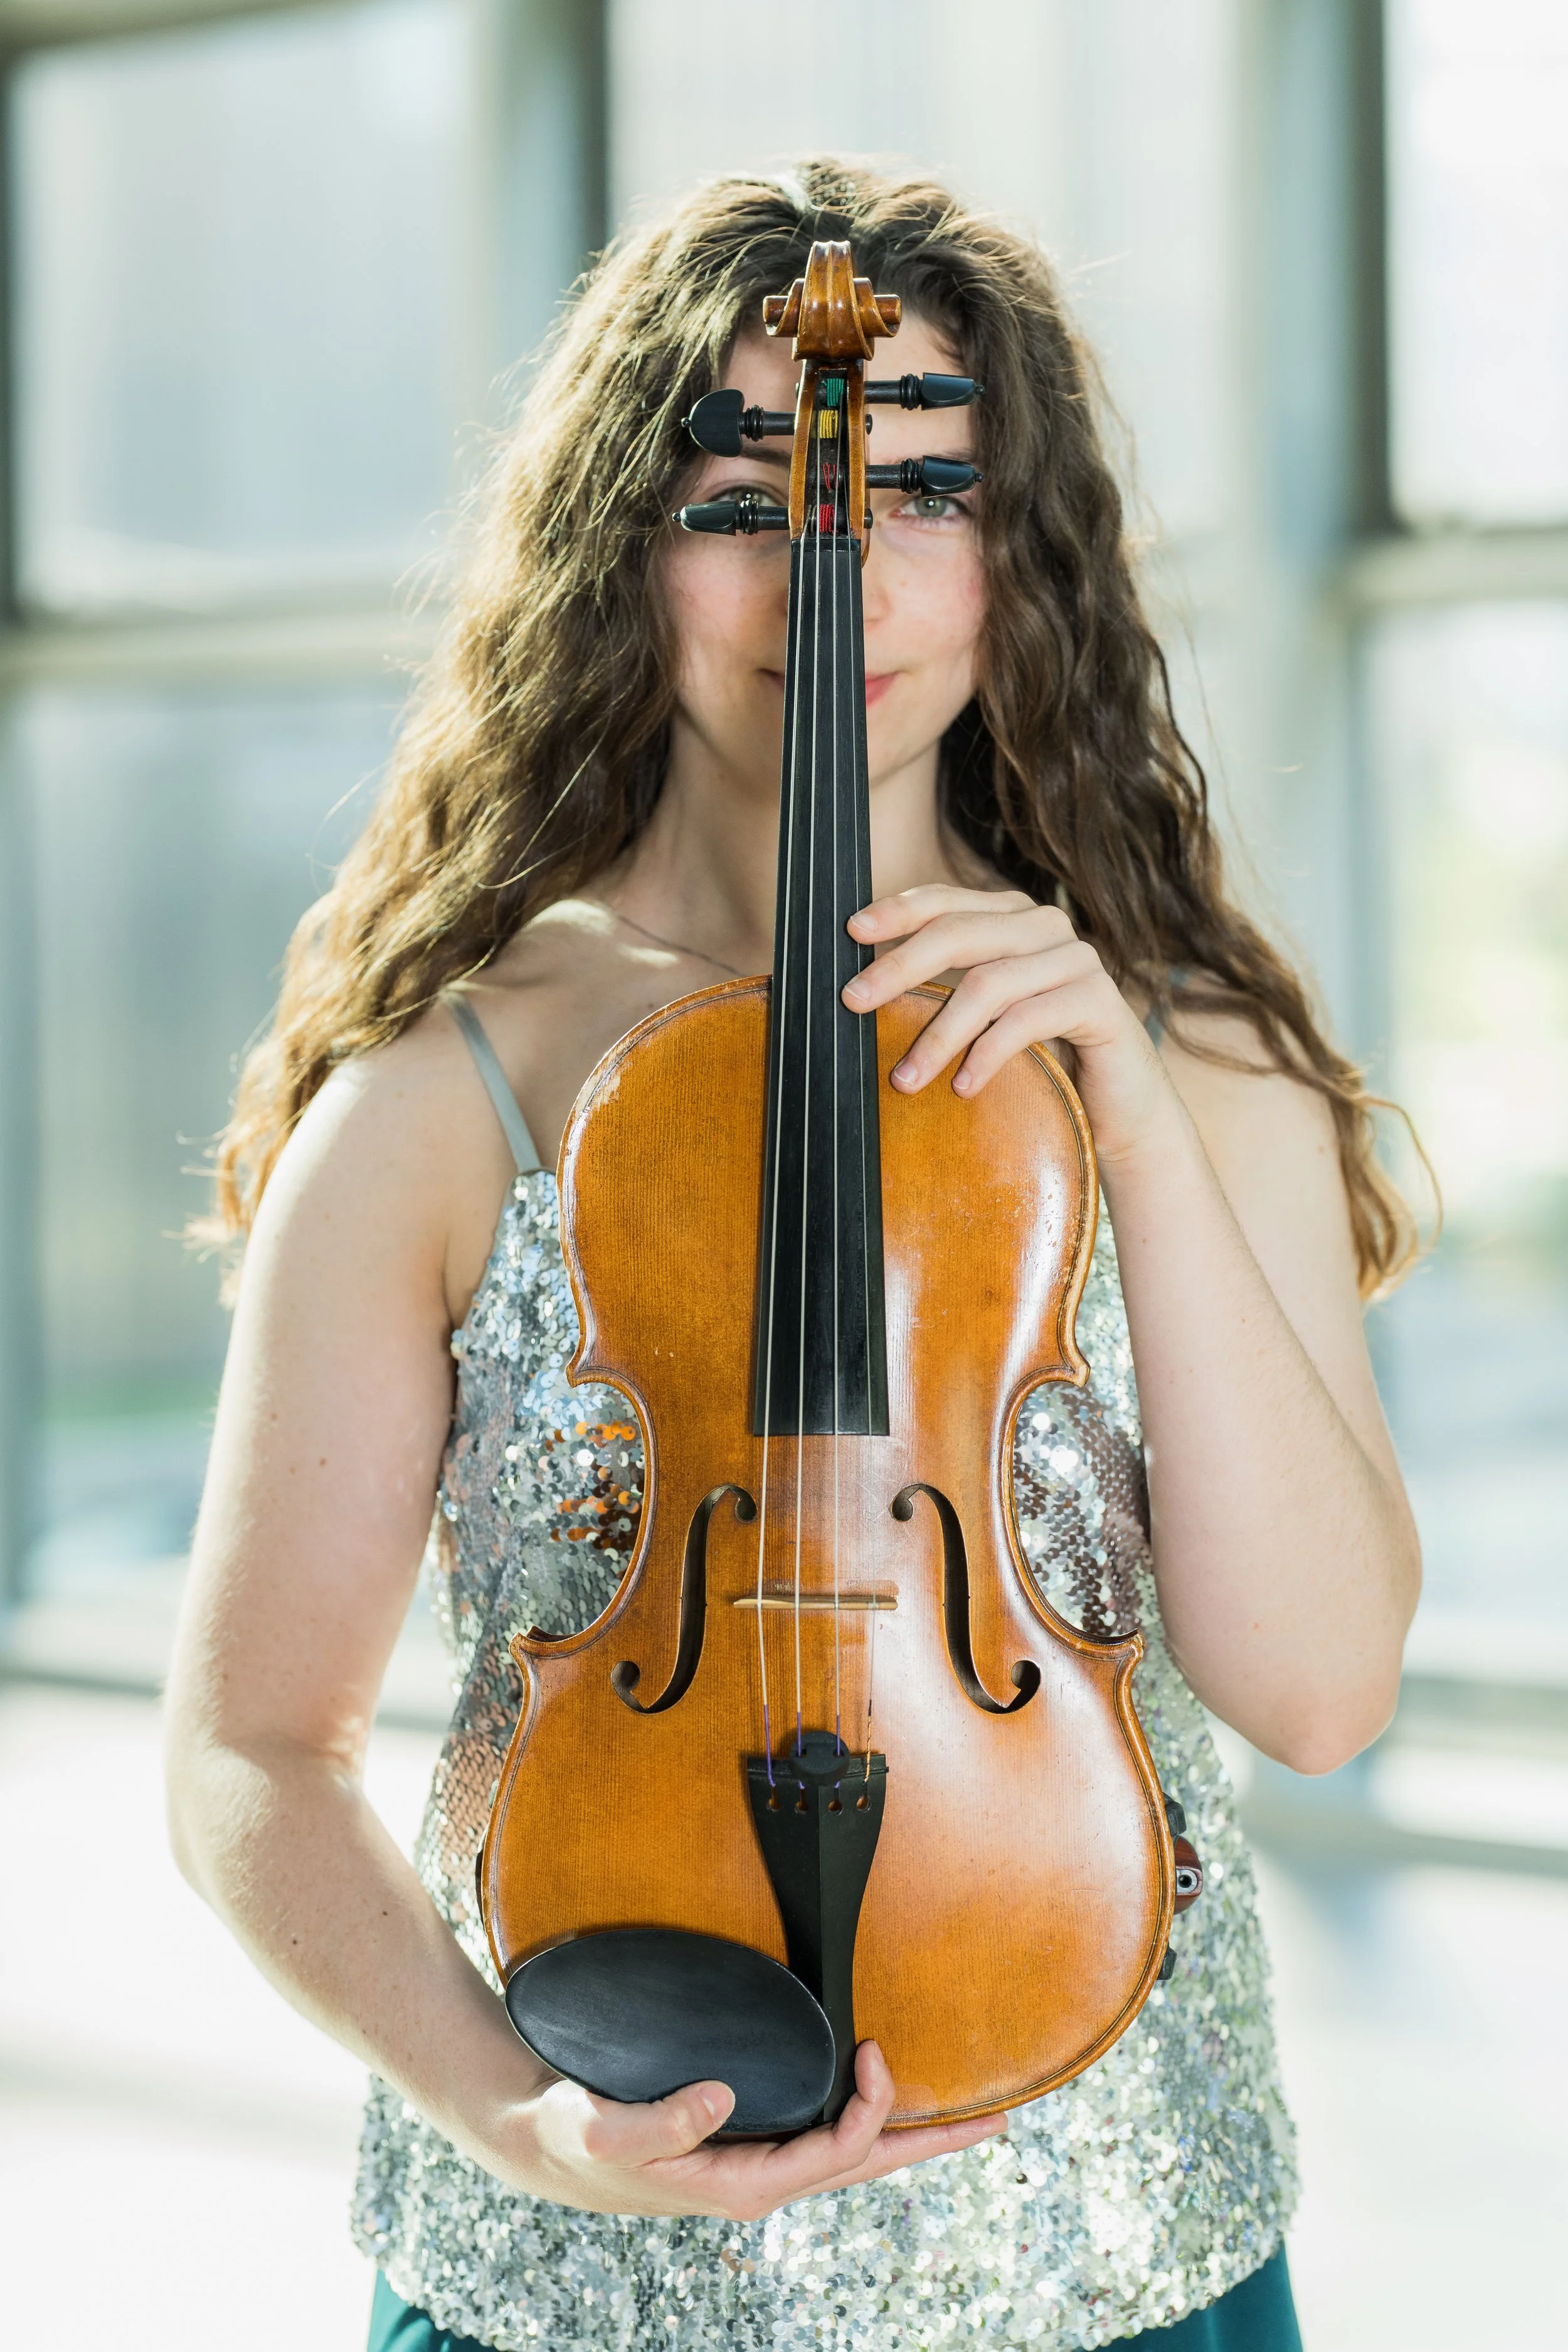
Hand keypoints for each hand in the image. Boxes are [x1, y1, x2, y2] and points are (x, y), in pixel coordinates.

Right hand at [487, 2040, 1004, 2218]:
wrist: (544, 2136)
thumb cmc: (573, 2131)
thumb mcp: (603, 2127)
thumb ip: (661, 2121)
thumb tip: (723, 2097)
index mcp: (743, 2185)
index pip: (836, 2154)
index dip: (871, 2108)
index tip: (877, 2048)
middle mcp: (762, 2181)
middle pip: (865, 2165)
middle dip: (932, 2144)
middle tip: (1000, 2122)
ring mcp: (757, 2164)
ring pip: (849, 2154)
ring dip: (906, 2134)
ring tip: (962, 2117)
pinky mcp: (746, 2142)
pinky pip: (822, 2135)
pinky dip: (861, 2118)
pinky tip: (878, 2103)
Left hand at [844, 885, 1172, 1164]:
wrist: (1118, 1106)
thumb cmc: (1040, 1059)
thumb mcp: (983, 1018)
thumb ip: (943, 989)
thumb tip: (864, 988)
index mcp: (1012, 918)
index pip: (946, 901)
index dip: (897, 912)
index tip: (850, 933)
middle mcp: (1045, 927)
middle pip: (958, 933)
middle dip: (899, 967)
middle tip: (853, 1001)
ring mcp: (1076, 959)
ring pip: (988, 983)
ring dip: (938, 1034)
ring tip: (905, 1079)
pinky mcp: (1099, 1000)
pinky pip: (1028, 1020)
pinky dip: (987, 1054)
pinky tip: (963, 1087)